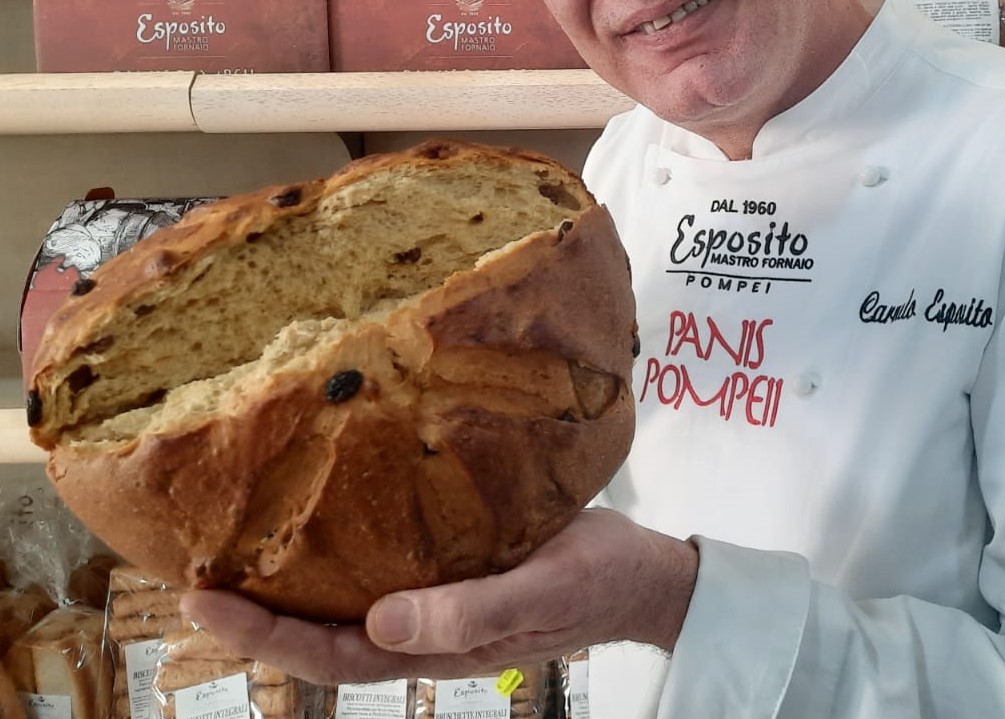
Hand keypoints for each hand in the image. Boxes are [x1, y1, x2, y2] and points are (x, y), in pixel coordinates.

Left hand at [180, 508, 698, 685]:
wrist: (642, 572)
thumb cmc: (598, 582)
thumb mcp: (541, 593)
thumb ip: (468, 614)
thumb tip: (382, 626)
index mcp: (438, 646)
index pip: (332, 655)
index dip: (264, 635)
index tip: (205, 602)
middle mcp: (425, 627)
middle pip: (324, 634)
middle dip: (257, 615)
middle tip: (195, 578)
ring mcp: (437, 599)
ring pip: (347, 602)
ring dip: (291, 585)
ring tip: (239, 549)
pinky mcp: (453, 563)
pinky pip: (383, 564)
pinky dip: (340, 548)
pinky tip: (322, 516)